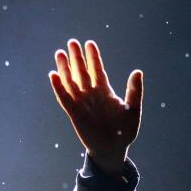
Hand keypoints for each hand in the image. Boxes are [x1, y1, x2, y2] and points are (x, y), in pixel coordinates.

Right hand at [49, 39, 142, 176]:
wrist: (113, 149)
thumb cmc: (125, 131)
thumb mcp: (133, 109)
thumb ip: (134, 91)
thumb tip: (137, 71)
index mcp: (105, 92)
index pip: (97, 70)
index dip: (93, 57)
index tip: (90, 43)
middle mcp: (91, 95)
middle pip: (81, 72)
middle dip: (77, 57)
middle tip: (72, 42)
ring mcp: (81, 103)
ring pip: (70, 82)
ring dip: (64, 68)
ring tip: (59, 53)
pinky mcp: (74, 113)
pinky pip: (64, 98)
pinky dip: (58, 87)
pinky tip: (52, 75)